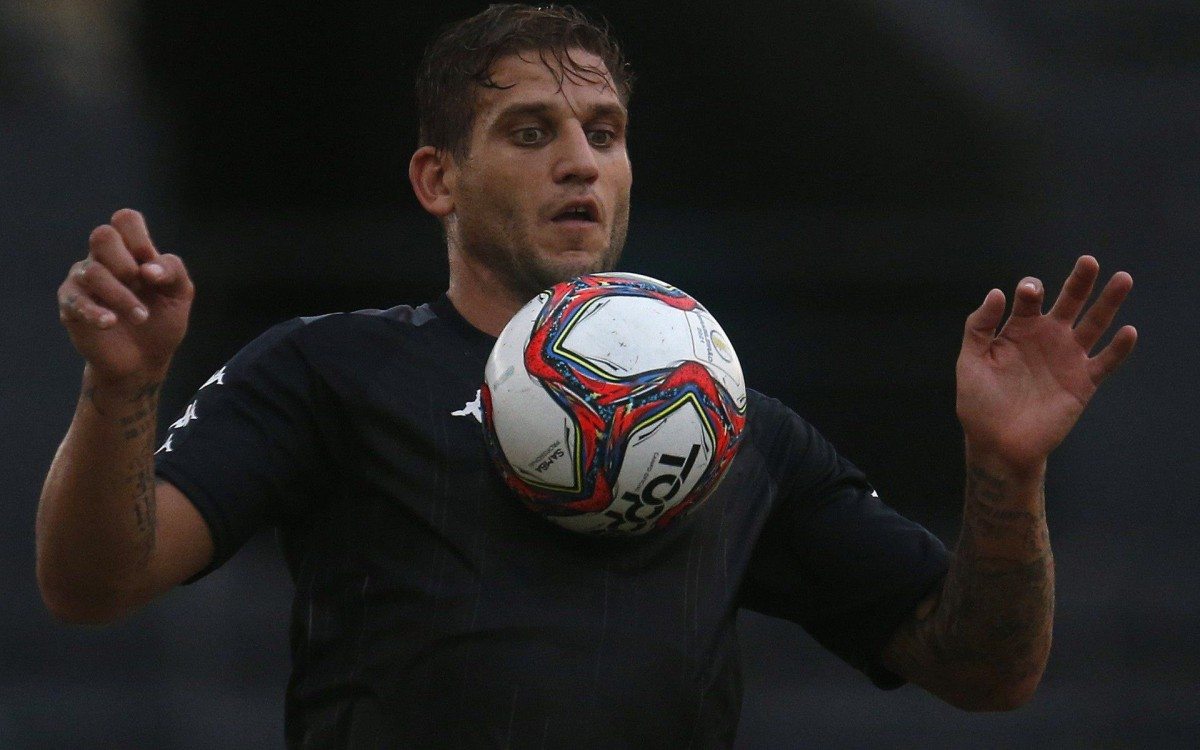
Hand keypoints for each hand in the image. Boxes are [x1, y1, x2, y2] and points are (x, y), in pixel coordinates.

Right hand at [57, 209, 193, 384]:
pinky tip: (111, 322)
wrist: (145, 359)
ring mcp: (83, 280)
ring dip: (123, 296)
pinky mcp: (71, 306)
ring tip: (141, 317)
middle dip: (126, 261)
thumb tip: (149, 268)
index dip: (140, 239)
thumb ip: (173, 271)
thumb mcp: (179, 294)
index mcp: (130, 250)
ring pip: (93, 272)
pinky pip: (76, 300)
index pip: (125, 219)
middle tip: (141, 285)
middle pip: (102, 235)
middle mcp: (102, 259)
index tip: (153, 270)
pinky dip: (96, 311)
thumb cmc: (162, 320)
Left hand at [955, 256, 1136, 471]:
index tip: (1029, 291)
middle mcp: (1046, 338)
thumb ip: (979, 327)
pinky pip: (1105, 362)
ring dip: (1108, 303)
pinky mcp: (1083, 382)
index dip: (1030, 291)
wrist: (998, 444)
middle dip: (1079, 282)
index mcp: (1018, 330)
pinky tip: (1128, 331)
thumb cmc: (980, 403)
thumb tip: (996, 292)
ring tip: (1123, 279)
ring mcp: (1067, 359)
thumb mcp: (970, 362)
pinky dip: (1118, 348)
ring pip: (1093, 325)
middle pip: (1068, 302)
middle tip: (1088, 261)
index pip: (1029, 301)